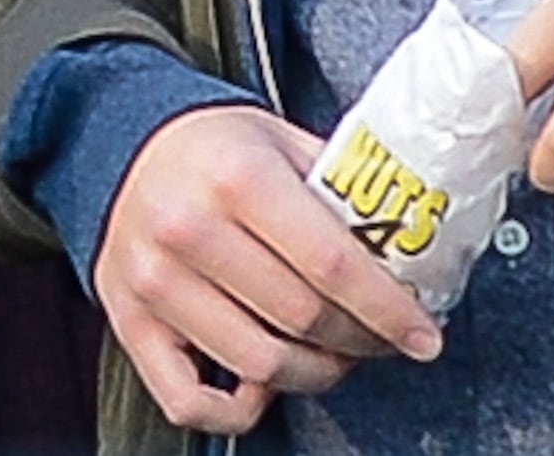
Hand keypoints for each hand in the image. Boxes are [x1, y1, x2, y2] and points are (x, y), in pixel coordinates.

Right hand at [92, 103, 444, 435]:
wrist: (130, 145)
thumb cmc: (220, 148)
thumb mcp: (285, 142)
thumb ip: (342, 189)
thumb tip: (411, 241)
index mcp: (240, 176)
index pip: (332, 264)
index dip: (388, 310)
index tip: (423, 335)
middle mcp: (190, 229)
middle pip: (302, 318)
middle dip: (361, 340)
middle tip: (384, 337)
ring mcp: (155, 283)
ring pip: (258, 365)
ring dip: (314, 373)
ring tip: (335, 354)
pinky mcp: (130, 323)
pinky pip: (188, 402)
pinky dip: (237, 410)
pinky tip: (263, 384)